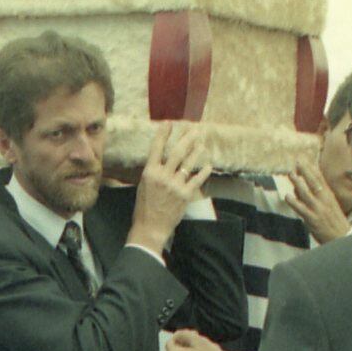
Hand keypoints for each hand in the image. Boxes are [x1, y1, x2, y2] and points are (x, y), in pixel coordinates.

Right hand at [129, 124, 212, 253]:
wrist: (151, 227)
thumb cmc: (144, 207)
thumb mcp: (143, 185)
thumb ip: (152, 172)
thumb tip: (159, 160)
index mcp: (149, 172)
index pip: (157, 148)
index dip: (163, 134)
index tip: (169, 123)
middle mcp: (163, 176)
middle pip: (177, 152)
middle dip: (187, 139)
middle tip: (195, 130)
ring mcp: (175, 185)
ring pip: (189, 163)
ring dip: (197, 152)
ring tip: (202, 144)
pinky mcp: (186, 194)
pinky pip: (197, 179)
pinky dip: (204, 172)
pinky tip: (208, 166)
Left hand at [278, 155, 351, 244]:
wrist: (342, 237)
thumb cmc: (334, 222)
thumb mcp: (329, 206)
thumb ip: (315, 196)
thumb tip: (298, 188)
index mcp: (329, 196)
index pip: (320, 179)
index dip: (311, 169)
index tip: (304, 161)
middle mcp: (324, 200)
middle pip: (314, 182)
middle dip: (305, 171)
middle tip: (297, 162)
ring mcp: (318, 209)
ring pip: (306, 193)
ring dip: (298, 183)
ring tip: (291, 175)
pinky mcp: (313, 219)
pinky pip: (301, 209)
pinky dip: (294, 202)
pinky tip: (287, 196)